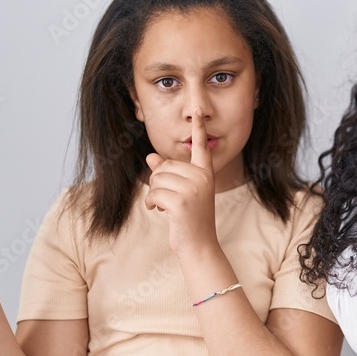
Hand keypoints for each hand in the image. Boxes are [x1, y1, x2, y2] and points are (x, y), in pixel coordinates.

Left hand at [145, 109, 218, 257]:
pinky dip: (151, 203)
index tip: (197, 109)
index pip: (201, 147)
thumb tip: (151, 157)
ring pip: (157, 179)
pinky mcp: (181, 201)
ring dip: (154, 194)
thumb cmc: (190, 218)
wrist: (199, 245)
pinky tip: (158, 211)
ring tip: (164, 206)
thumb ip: (168, 173)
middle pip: (165, 166)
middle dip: (159, 181)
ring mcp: (193, 189)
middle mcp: (202, 178)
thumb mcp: (181, 193)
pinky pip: (154, 193)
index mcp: (205, 173)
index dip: (198, 128)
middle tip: (166, 198)